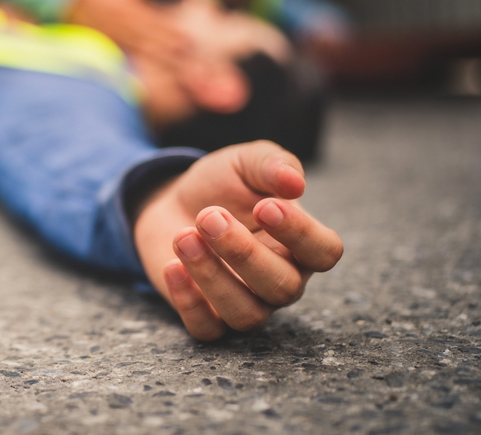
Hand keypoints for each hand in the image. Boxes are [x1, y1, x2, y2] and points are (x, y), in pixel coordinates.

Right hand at [67, 0, 189, 66]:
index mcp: (127, 7)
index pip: (153, 21)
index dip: (169, 31)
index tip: (186, 37)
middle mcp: (121, 24)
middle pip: (149, 39)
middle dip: (167, 48)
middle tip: (186, 55)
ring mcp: (114, 36)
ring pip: (139, 49)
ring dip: (157, 58)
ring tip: (174, 64)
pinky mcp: (107, 43)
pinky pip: (125, 56)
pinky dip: (139, 64)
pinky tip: (151, 72)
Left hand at [133, 141, 342, 340]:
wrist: (170, 201)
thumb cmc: (220, 186)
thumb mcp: (244, 163)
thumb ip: (271, 165)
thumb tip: (295, 182)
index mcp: (299, 243)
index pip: (324, 252)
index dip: (300, 233)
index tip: (264, 206)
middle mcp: (280, 280)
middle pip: (282, 287)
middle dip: (243, 252)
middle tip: (208, 216)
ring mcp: (245, 302)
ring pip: (246, 314)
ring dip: (212, 276)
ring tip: (183, 236)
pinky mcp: (207, 316)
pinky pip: (208, 330)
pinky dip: (189, 303)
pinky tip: (172, 266)